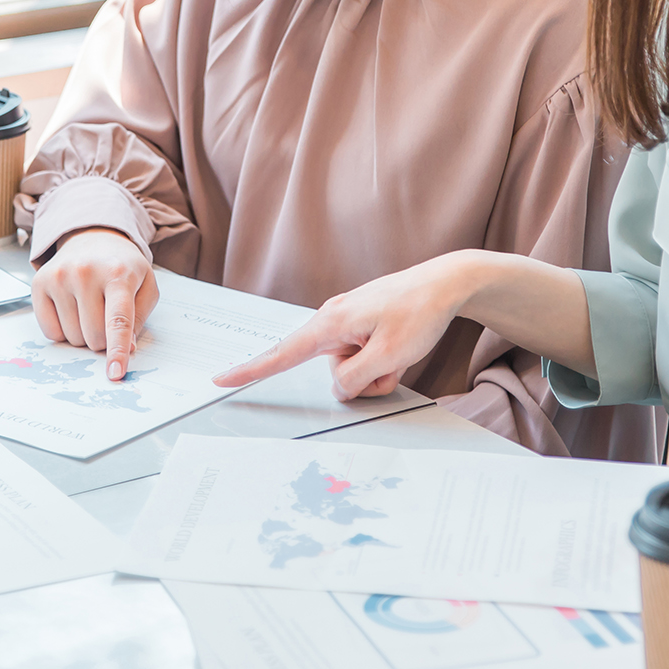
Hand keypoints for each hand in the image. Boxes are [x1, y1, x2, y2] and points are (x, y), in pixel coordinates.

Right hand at [32, 228, 158, 380]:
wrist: (93, 237)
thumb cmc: (121, 267)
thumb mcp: (145, 286)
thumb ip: (140, 318)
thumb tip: (126, 349)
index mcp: (118, 274)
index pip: (118, 320)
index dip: (117, 350)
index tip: (115, 373)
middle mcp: (86, 272)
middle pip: (94, 337)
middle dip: (103, 340)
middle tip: (106, 317)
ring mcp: (60, 277)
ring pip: (72, 338)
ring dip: (83, 334)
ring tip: (89, 307)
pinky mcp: (40, 283)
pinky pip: (50, 332)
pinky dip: (63, 330)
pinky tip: (71, 308)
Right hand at [213, 252, 480, 399]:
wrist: (447, 283)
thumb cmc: (419, 312)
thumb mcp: (388, 356)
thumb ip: (354, 379)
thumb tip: (337, 386)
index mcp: (331, 323)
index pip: (282, 354)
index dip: (250, 371)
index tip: (221, 381)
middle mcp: (333, 319)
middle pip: (332, 370)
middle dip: (362, 379)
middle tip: (394, 361)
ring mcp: (348, 321)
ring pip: (352, 367)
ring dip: (377, 369)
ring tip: (401, 348)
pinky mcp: (362, 324)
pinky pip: (364, 356)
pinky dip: (382, 360)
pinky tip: (401, 345)